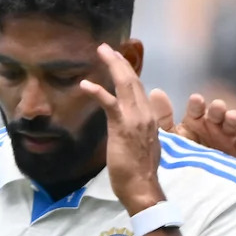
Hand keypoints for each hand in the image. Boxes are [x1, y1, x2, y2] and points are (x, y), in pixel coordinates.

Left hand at [80, 43, 164, 213]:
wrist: (143, 187)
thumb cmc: (140, 173)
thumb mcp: (144, 147)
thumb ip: (140, 132)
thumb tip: (135, 126)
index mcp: (150, 118)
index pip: (139, 89)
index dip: (129, 73)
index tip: (119, 61)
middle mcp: (145, 114)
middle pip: (133, 80)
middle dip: (120, 61)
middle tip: (107, 48)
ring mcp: (135, 118)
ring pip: (125, 84)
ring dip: (113, 65)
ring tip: (101, 51)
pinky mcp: (122, 126)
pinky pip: (109, 103)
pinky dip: (97, 91)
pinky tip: (84, 84)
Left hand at [149, 89, 235, 158]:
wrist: (186, 183)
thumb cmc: (176, 155)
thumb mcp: (168, 137)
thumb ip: (163, 117)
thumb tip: (156, 91)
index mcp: (194, 120)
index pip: (196, 108)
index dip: (197, 104)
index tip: (196, 100)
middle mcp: (211, 125)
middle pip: (217, 112)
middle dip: (218, 109)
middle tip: (217, 107)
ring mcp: (225, 137)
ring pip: (232, 123)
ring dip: (233, 118)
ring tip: (231, 118)